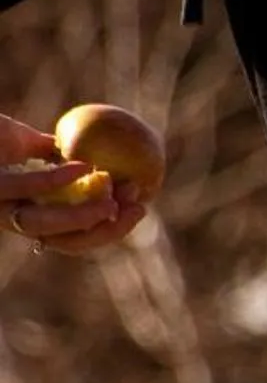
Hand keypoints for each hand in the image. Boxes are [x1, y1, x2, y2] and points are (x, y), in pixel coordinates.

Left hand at [1, 114, 146, 252]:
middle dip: (106, 230)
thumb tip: (95, 152)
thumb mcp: (19, 140)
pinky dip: (58, 180)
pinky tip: (83, 167)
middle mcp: (9, 218)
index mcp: (23, 214)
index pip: (73, 237)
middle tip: (136, 207)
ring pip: (44, 224)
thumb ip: (50, 151)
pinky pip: (26, 187)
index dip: (108, 230)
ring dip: (84, 214)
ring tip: (112, 191)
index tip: (137, 209)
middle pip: (64, 241)